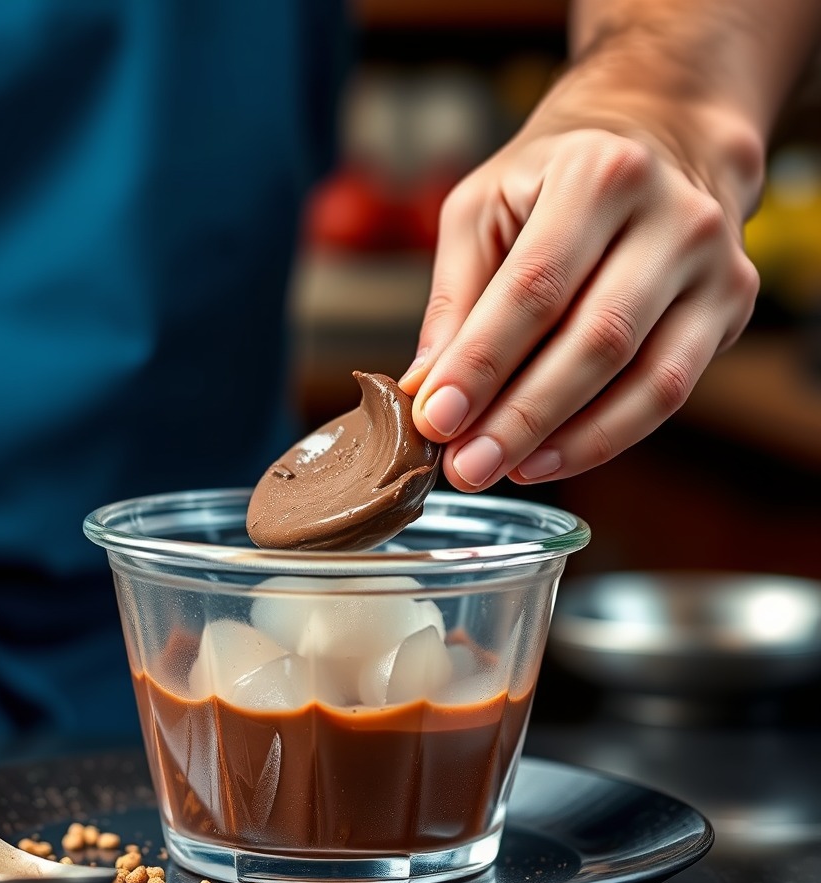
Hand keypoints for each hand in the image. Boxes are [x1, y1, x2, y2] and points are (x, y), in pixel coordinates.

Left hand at [398, 70, 761, 492]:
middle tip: (465, 468)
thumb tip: (426, 390)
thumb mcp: (483, 209)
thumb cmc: (552, 180)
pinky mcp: (729, 309)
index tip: (435, 420)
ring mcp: (714, 266)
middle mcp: (672, 216)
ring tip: (501, 471)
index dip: (482, 363)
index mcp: (598, 174)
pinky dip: (604, 437)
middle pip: (595, 340)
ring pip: (644, 379)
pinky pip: (668, 393)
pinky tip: (547, 458)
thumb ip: (455, 298)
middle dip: (521, 417)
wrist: (657, 140)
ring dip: (565, 440)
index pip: (535, 287)